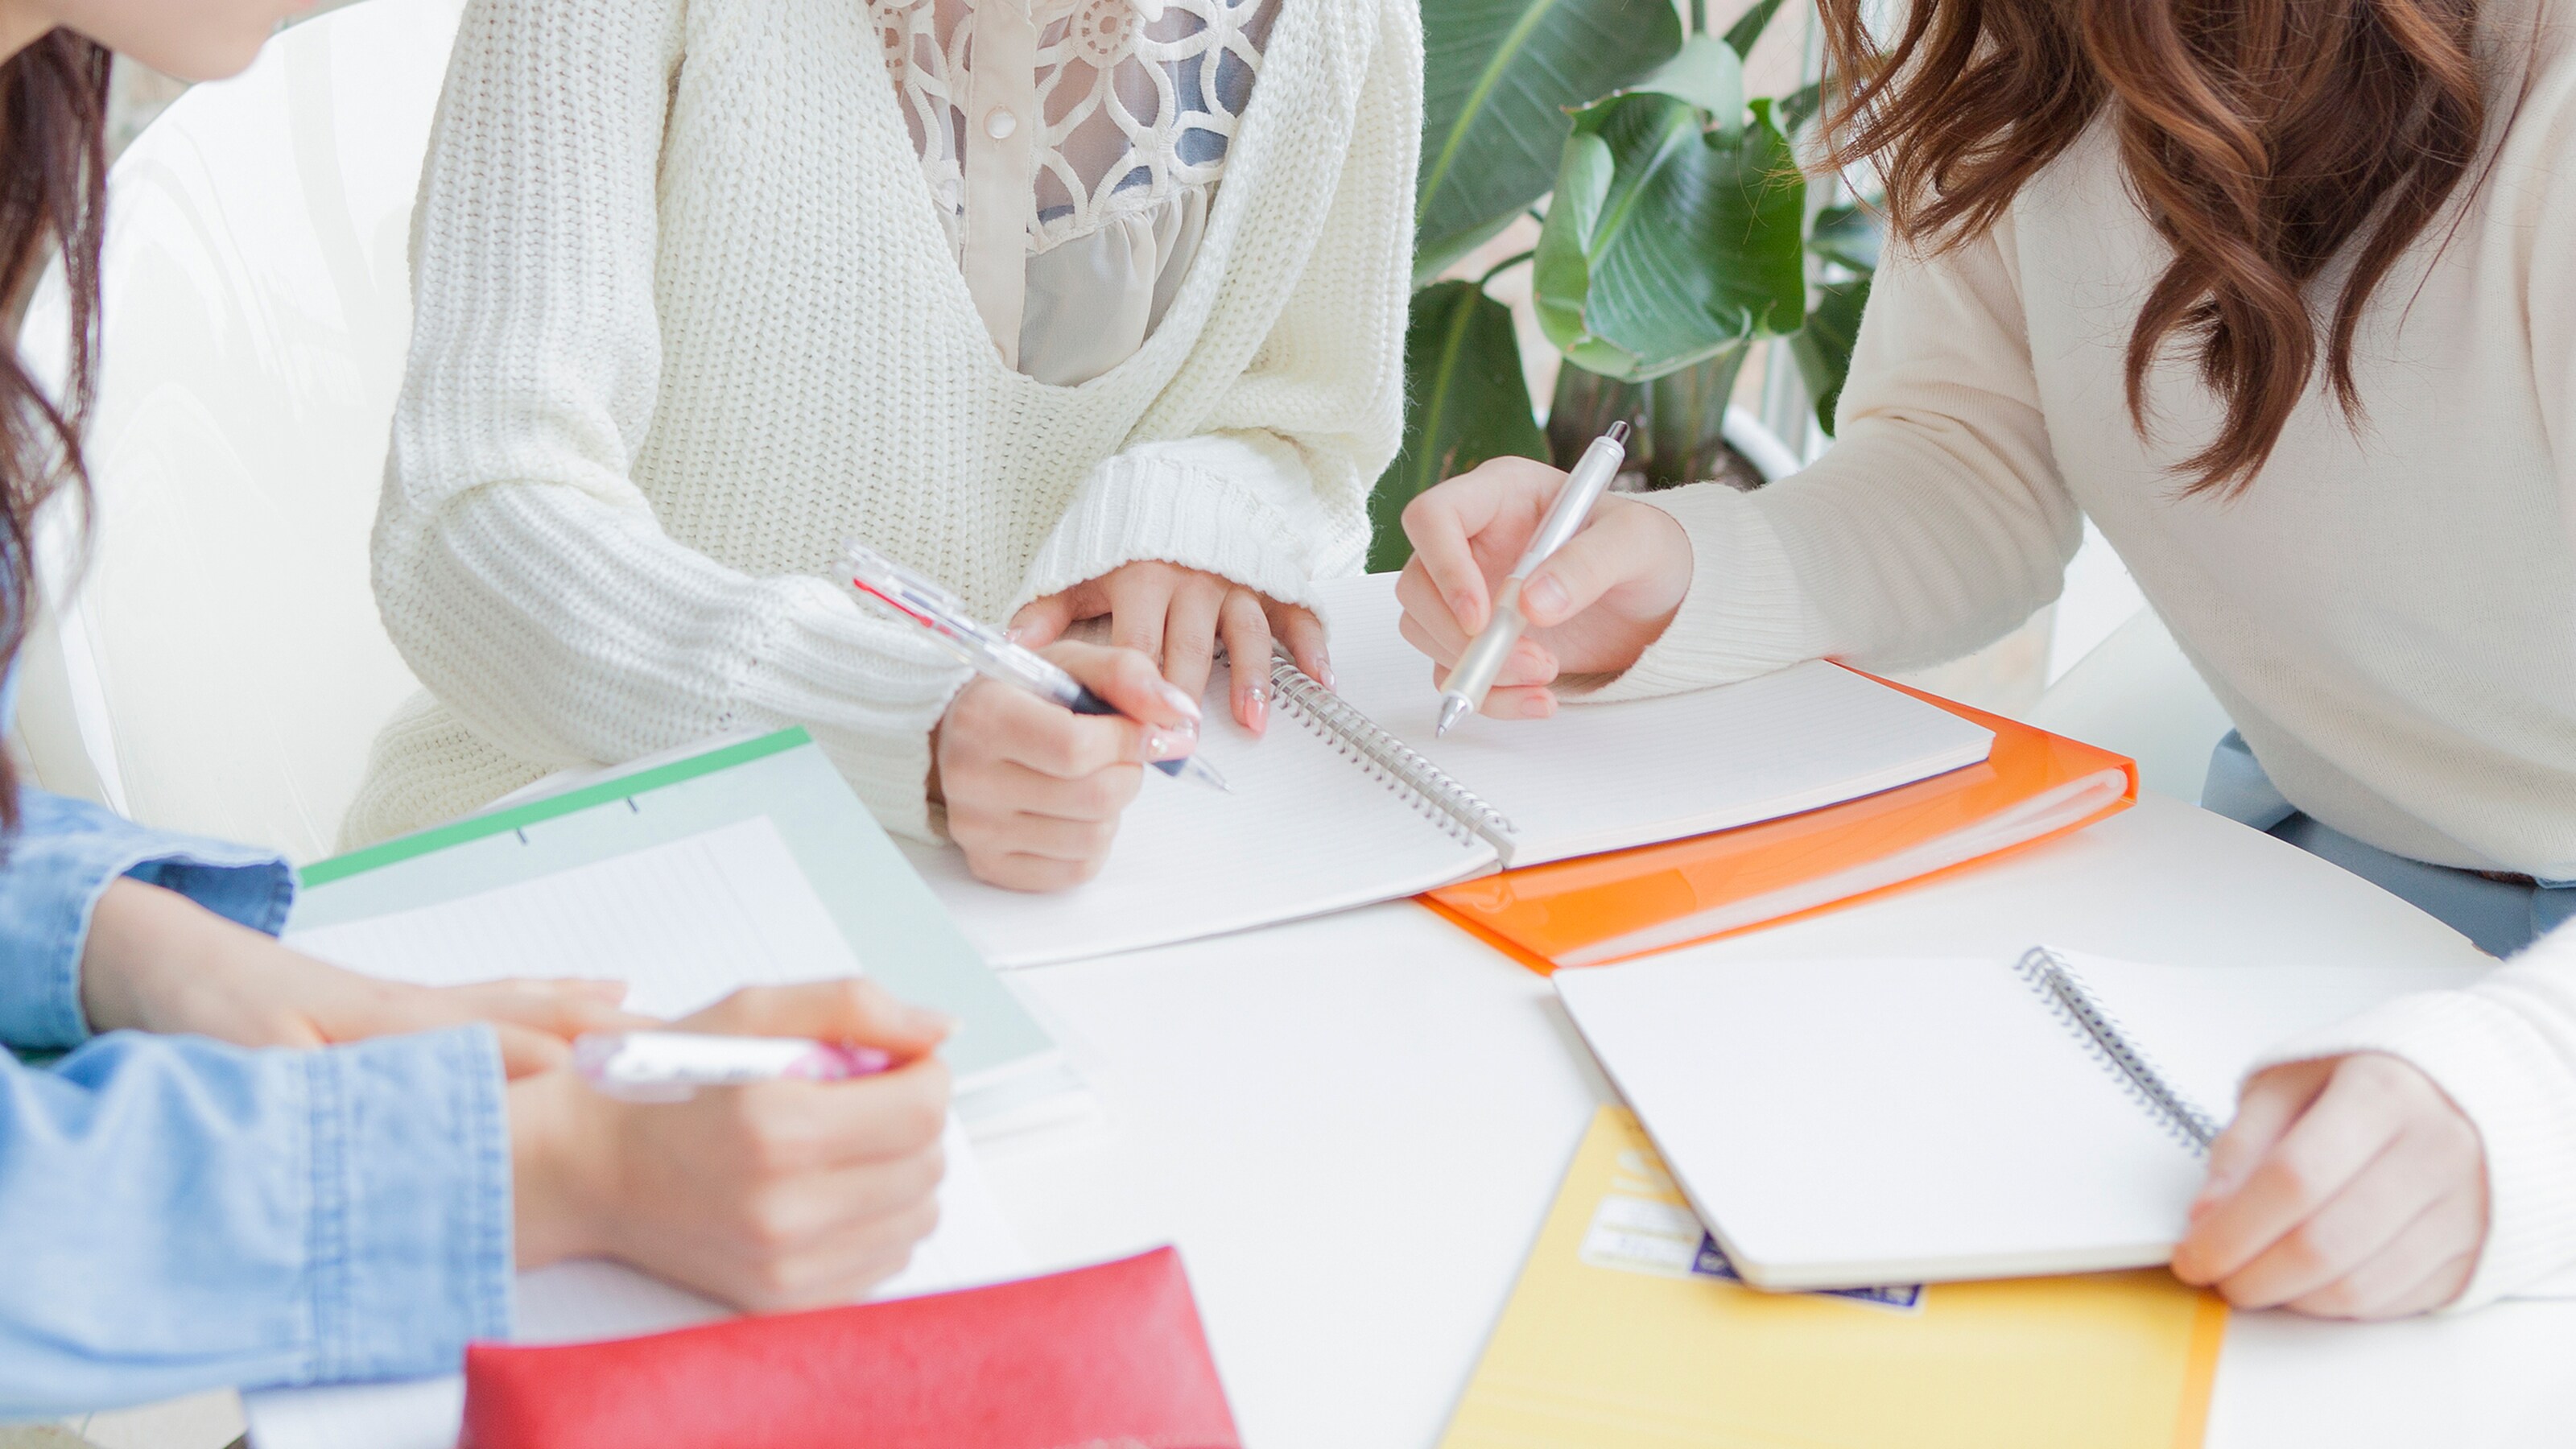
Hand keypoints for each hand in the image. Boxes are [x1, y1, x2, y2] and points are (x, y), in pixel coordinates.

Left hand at [80, 878, 644, 1077]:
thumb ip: (336, 1093)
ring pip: (535, 1005)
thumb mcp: (258, 1065)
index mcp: (402, 1027)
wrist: (159, 958)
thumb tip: (400, 1121)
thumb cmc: (204, 1010)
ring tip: (663, 1022)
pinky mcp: (407, 1006)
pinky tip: (587, 990)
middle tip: (695, 1050)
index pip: (520, 1052)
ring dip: (602, 1015)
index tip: (654, 1091)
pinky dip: (558, 995)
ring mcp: (422, 1003)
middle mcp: (428, 1009)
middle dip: (623, 1037)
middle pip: (548, 1019)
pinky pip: (506, 998)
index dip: (588, 1074)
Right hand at [509, 980, 953, 1312]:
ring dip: (900, 1174)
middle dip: (912, 1121)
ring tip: (841, 1145)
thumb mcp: (751, 1011)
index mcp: (778, 1126)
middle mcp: (783, 1208)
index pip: (923, 1108)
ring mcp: (784, 1266)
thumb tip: (941, 1031)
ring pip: (918, 1218)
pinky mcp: (782, 1302)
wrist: (582, 1169)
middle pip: (928, 1164)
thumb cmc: (659, 1084)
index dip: (925, 1074)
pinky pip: (884, 1262)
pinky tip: (827, 1191)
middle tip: (861, 1099)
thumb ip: (855, 1007)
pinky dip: (874, 1224)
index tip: (898, 1064)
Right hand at [934, 639, 1200, 890]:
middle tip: (1118, 753)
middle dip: (1128, 772)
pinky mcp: (990, 866)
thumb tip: (1179, 714)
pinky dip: (1094, 842)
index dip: (1128, 740)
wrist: (962, 737)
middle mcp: (968, 778)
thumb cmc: (1023, 698)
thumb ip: (1126, 676)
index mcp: (983, 717)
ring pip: (1093, 837)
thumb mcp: (1071, 665)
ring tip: (1091, 779)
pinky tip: (1074, 811)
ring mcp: (976, 829)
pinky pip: (1077, 870)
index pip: (1077, 747)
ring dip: (1113, 808)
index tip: (1147, 730)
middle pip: (1095, 796)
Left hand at [1011, 561, 1329, 732]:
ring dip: (1252, 680)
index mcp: (1142, 577)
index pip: (1135, 646)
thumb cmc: (1132, 537)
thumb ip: (1050, 608)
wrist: (1186, 480)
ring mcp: (1237, 581)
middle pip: (1189, 649)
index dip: (1132, 692)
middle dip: (1184, 699)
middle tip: (1181, 744)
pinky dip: (1312, 647)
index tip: (1127, 733)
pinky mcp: (1271, 581)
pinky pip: (1297, 615)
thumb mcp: (1083, 565)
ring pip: (1246, 635)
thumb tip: (1012, 647)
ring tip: (1251, 723)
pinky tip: (1320, 682)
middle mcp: (1192, 579)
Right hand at [1394, 456, 1692, 719]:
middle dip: (1459, 635)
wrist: (1661, 602)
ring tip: (1547, 675)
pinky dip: (1491, 697)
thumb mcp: (1638, 542)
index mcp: (1499, 494)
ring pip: (1424, 632)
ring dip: (1476, 668)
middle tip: (1530, 659)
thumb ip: (1589, 563)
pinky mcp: (1479, 639)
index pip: (1432, 516)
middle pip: (1416, 585)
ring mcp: (1469, 592)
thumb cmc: (1648, 552)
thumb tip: (1531, 604)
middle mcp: (1471, 541)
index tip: (1482, 617)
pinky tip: (1540, 701)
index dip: (1443, 567)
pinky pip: (1454, 673)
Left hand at [2171, 1053, 2487, 1318]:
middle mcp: (2437, 1152)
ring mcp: (2466, 1209)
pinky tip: (2306, 1281)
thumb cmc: (2367, 1083)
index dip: (2231, 1230)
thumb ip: (2243, 1144)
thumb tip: (2206, 1218)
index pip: (2293, 1179)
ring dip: (2287, 1298)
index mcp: (2384, 1094)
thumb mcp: (2290, 1082)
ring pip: (2356, 1287)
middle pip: (2323, 1244)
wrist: (2472, 1089)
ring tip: (2253, 1278)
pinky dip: (2333, 1304)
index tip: (2191, 1255)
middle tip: (2215, 1276)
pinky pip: (2391, 1302)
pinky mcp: (2475, 1253)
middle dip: (2250, 1276)